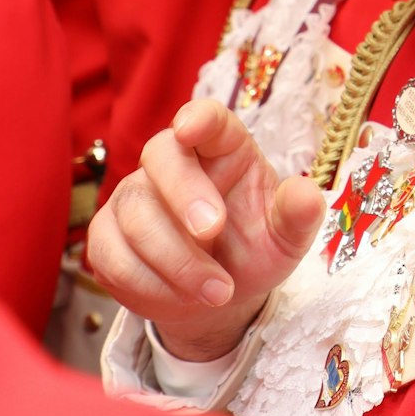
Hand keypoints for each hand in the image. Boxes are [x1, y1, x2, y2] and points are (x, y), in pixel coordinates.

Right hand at [88, 99, 325, 361]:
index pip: (209, 119)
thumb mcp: (285, 238)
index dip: (198, 118)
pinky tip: (180, 297)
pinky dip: (148, 282)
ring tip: (218, 291)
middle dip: (184, 194)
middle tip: (213, 232)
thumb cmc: (254, 249)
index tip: (190, 128)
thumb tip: (307, 195)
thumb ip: (297, 216)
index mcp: (223, 149)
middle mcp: (174, 163)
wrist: (218, 295)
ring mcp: (134, 196)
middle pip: (161, 156)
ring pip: (136, 213)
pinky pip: (112, 253)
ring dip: (177, 259)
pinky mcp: (107, 236)